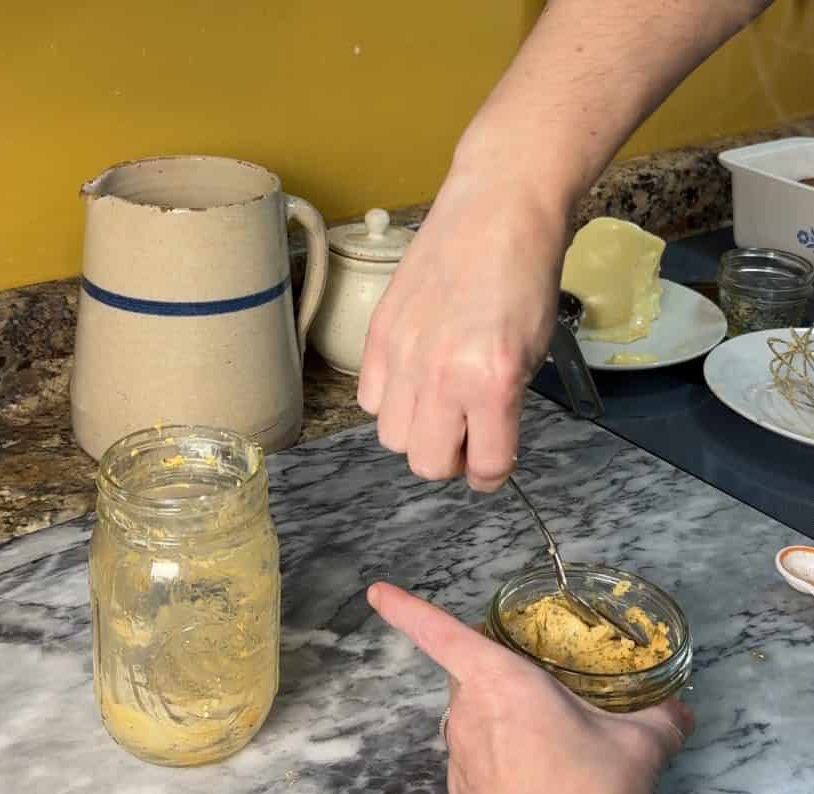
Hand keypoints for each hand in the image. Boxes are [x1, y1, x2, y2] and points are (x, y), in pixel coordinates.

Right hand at [357, 166, 567, 490]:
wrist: (496, 209)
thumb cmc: (527, 276)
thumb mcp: (534, 353)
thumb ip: (503, 406)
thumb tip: (479, 439)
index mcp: (492, 383)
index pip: (484, 467)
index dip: (492, 472)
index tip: (493, 462)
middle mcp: (441, 376)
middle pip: (427, 463)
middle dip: (451, 457)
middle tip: (466, 432)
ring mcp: (403, 355)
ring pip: (394, 438)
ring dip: (418, 431)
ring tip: (438, 401)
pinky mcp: (378, 336)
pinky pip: (371, 400)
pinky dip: (391, 400)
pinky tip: (414, 375)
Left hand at [367, 582, 694, 793]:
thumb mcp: (642, 747)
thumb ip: (660, 718)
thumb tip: (680, 711)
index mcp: (499, 684)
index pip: (440, 633)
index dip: (406, 608)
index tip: (375, 591)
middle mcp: (467, 721)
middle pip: (469, 684)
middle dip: (498, 683)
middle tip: (546, 701)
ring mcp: (457, 772)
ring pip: (473, 733)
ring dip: (504, 736)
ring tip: (558, 764)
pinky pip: (478, 780)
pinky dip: (502, 781)